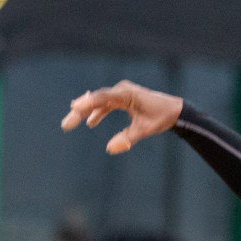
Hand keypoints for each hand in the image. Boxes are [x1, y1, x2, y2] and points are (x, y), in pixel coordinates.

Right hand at [60, 80, 183, 154]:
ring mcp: (121, 94)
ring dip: (85, 112)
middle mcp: (121, 91)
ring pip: (98, 102)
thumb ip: (127, 139)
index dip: (87, 104)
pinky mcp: (123, 100)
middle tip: (66, 125)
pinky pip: (106, 105)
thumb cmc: (161, 118)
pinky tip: (90, 123)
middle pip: (96, 100)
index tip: (74, 109)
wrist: (174, 111)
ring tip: (70, 123)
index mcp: (126, 94)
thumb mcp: (144, 130)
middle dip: (79, 111)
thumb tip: (110, 149)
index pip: (102, 98)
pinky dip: (97, 113)